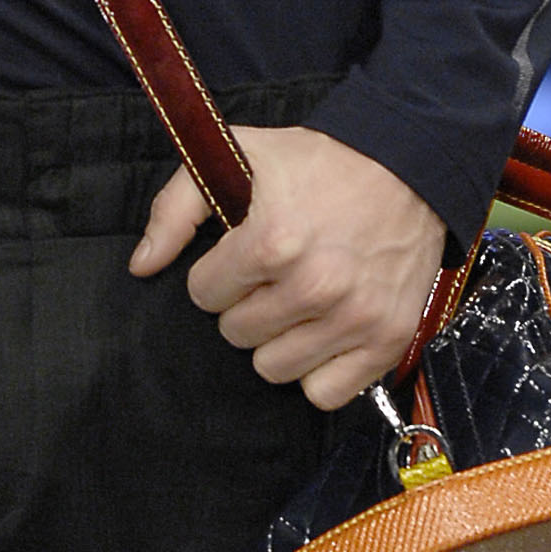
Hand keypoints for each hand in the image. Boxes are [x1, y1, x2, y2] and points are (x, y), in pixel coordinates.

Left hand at [131, 127, 446, 409]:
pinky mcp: (387, 340)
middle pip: (236, 334)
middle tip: (274, 275)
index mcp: (272, 242)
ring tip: (298, 301)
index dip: (217, 273)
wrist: (408, 167)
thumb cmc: (317, 163)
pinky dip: (319, 370)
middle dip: (245, 304)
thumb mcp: (238, 157)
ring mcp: (354, 318)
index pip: (203, 295)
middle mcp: (315, 286)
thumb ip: (176, 209)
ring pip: (273, 369)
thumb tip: (141, 267)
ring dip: (277, 339)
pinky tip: (324, 331)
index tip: (243, 254)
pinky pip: (324, 394)